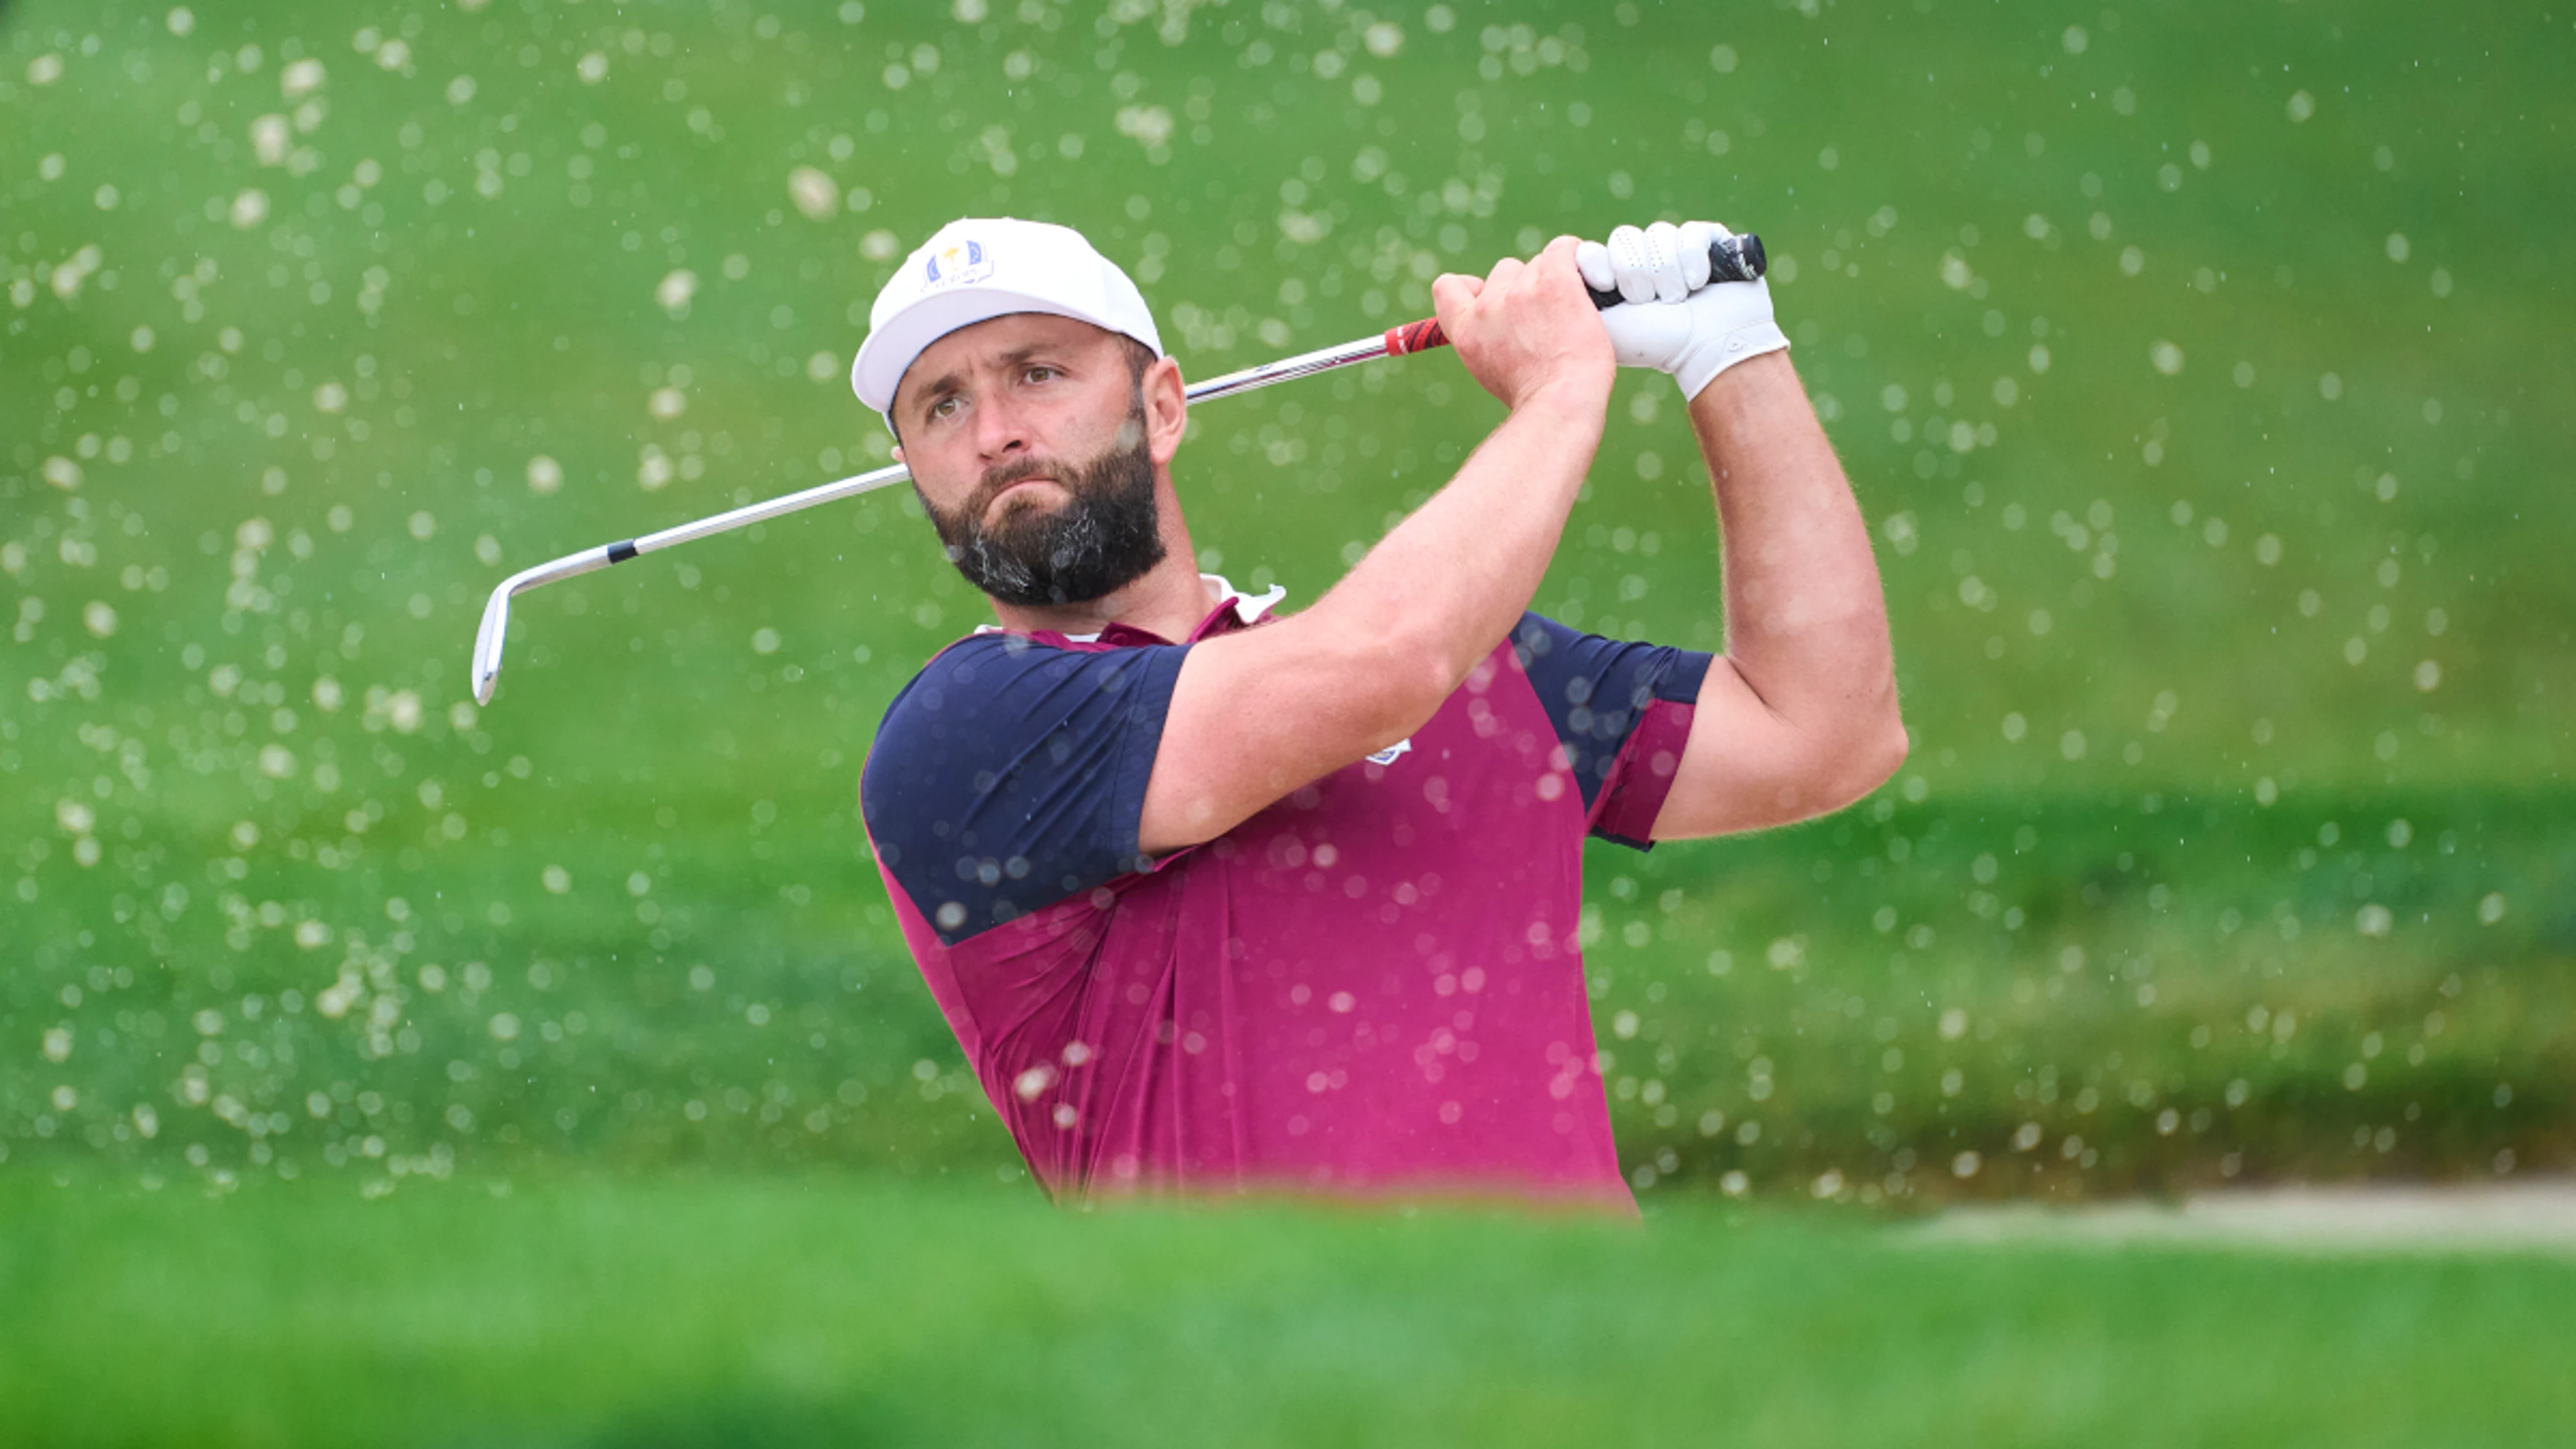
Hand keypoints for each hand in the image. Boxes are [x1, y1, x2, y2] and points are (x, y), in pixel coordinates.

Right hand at [1431, 236, 1614, 411]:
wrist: (1561, 403)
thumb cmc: (1536, 397)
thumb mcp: (1492, 372)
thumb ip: (1490, 342)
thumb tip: (1505, 331)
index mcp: (1466, 331)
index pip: (1448, 288)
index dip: (1470, 286)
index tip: (1487, 294)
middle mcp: (1488, 307)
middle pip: (1506, 271)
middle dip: (1526, 286)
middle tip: (1549, 318)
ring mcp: (1521, 292)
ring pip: (1539, 264)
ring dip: (1554, 280)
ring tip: (1572, 313)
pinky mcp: (1555, 282)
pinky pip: (1563, 249)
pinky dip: (1576, 256)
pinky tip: (1588, 273)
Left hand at [1576, 220, 1788, 399]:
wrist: (1707, 351)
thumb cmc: (1651, 344)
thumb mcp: (1595, 323)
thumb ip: (1563, 297)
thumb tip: (1544, 265)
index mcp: (1616, 278)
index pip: (1595, 248)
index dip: (1597, 261)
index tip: (1605, 284)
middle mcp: (1645, 261)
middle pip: (1624, 237)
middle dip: (1635, 272)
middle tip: (1645, 301)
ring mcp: (1678, 251)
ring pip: (1657, 234)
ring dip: (1665, 271)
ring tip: (1676, 299)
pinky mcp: (1710, 243)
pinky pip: (1692, 232)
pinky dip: (1693, 258)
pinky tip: (1698, 282)